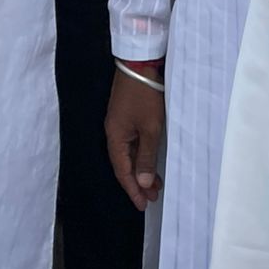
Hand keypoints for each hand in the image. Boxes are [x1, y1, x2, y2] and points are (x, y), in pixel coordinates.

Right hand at [105, 64, 164, 210]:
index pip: (122, 170)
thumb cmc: (145, 96)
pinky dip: (141, 155)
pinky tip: (150, 159)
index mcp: (115, 136)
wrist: (139, 63)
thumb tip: (141, 183)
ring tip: (155, 183)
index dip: (132, 189)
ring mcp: (119, 122)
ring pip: (128, 153)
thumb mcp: (150, 129)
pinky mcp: (126, 115)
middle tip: (152, 198)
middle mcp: (113, 131)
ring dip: (140, 168)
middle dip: (137, 182)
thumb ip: (146, 157)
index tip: (142, 205)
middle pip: (123, 163)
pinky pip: (131, 143)